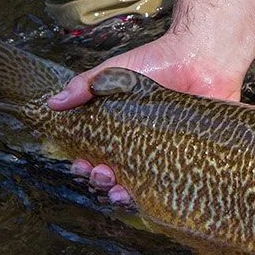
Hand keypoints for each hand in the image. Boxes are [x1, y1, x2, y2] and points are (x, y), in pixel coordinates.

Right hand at [46, 29, 248, 201]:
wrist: (202, 56)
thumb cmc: (158, 62)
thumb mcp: (115, 72)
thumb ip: (84, 85)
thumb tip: (52, 103)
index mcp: (120, 134)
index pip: (95, 161)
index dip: (85, 168)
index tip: (82, 164)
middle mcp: (141, 150)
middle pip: (114, 181)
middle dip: (102, 185)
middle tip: (103, 174)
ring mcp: (167, 159)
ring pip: (143, 192)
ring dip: (125, 199)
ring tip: (122, 193)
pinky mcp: (193, 162)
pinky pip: (178, 188)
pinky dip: (165, 198)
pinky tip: (156, 197)